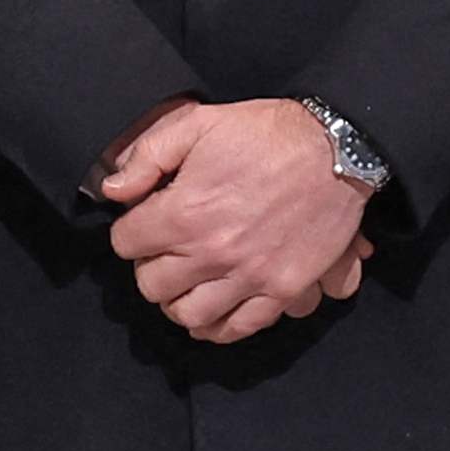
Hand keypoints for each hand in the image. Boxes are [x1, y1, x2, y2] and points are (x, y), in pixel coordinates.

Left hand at [92, 99, 375, 346]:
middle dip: (150, 267)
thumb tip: (113, 189)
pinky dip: (217, 327)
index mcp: (184, 212)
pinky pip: (237, 327)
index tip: (144, 222)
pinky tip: (211, 314)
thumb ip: (148, 156)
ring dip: (178, 301)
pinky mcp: (281, 290)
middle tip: (164, 252)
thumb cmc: (266, 133)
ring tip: (185, 284)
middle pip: (151, 285)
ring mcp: (248, 277)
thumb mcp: (198, 123)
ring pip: (188, 315)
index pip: (125, 243)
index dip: (130, 230)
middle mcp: (211, 253)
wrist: (336, 149)